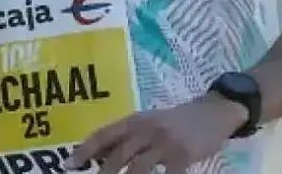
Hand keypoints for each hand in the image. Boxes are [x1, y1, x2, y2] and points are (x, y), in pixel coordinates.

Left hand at [65, 94, 246, 173]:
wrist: (211, 113)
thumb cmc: (173, 122)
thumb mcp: (147, 123)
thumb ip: (125, 137)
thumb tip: (96, 156)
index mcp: (133, 120)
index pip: (103, 135)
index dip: (85, 151)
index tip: (69, 165)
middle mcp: (146, 129)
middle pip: (118, 154)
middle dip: (103, 173)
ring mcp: (164, 142)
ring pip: (137, 167)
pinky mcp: (183, 154)